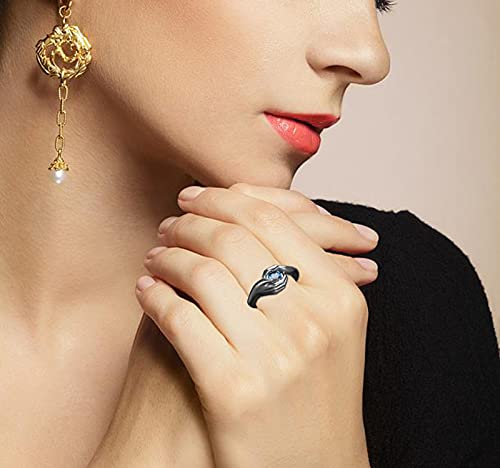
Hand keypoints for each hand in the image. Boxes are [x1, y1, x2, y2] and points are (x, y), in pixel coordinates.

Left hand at [136, 183, 373, 466]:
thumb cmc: (316, 395)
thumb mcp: (332, 329)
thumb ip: (308, 272)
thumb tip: (256, 211)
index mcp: (341, 297)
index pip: (272, 219)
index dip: (225, 199)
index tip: (196, 198)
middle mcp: (312, 321)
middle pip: (234, 239)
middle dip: (191, 221)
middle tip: (170, 222)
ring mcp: (274, 357)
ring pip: (202, 272)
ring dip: (168, 255)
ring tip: (155, 256)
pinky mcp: (232, 391)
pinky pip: (180, 318)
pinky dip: (155, 295)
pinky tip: (147, 290)